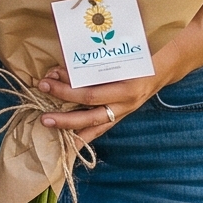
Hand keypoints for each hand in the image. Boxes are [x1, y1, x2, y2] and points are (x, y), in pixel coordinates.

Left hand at [33, 66, 171, 145]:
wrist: (160, 70)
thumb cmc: (136, 58)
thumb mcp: (118, 57)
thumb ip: (92, 63)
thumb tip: (59, 69)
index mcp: (125, 87)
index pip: (91, 93)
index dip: (67, 89)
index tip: (48, 79)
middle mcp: (124, 104)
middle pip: (89, 112)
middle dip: (64, 111)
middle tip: (43, 107)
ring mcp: (122, 113)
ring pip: (93, 126)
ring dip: (69, 126)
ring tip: (48, 124)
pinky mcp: (119, 118)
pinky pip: (99, 131)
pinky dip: (83, 138)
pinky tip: (67, 145)